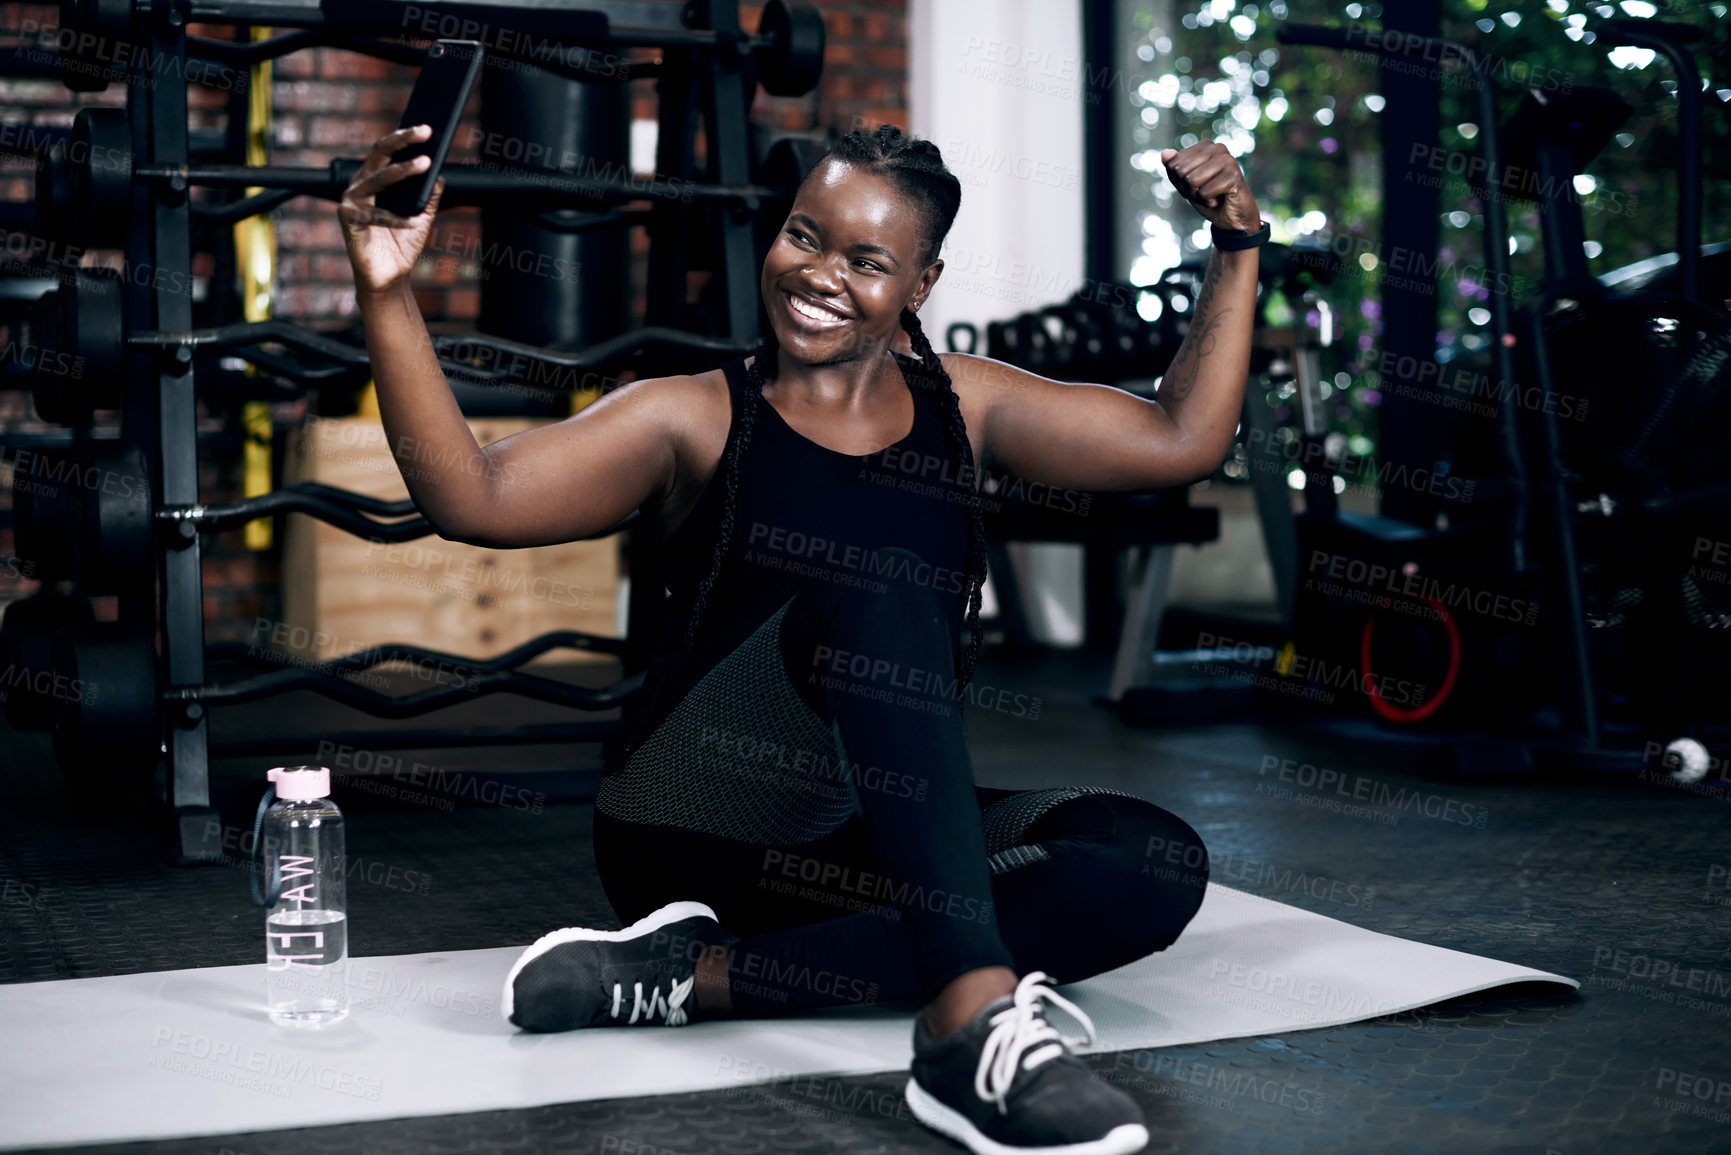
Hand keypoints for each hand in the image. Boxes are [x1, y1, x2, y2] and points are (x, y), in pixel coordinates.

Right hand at [339, 124, 443, 294]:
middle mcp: (360, 186)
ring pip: (377, 179)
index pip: (387, 152)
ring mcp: (351, 201)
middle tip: (425, 131)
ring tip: (425, 164)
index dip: (404, 138)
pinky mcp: (347, 219)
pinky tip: (416, 220)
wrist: (390, 276)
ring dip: (402, 170)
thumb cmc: (402, 244)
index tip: (427, 128)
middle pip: (379, 155)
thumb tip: (441, 174)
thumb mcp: (422, 217)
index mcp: (373, 180)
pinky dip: (397, 219)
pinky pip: (376, 215)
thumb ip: (428, 196)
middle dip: (402, 141)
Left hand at [1160, 141, 1260, 233]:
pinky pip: (1205, 192)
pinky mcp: (1234, 175)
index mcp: (1204, 145)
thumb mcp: (1184, 183)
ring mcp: (1227, 159)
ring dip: (1199, 195)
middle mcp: (1217, 147)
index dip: (1180, 181)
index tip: (1196, 185)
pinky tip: (1220, 199)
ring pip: (1192, 181)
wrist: (1231, 218)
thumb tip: (1165, 153)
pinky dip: (1209, 202)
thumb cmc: (1208, 197)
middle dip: (1189, 189)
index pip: (1172, 164)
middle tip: (1205, 191)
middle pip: (1181, 171)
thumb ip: (1172, 167)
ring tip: (1213, 195)